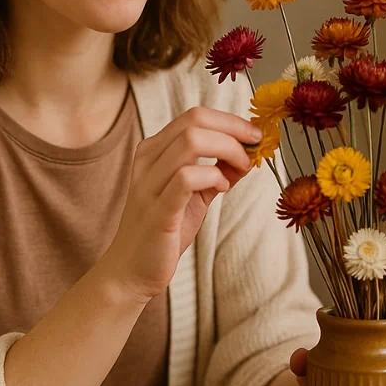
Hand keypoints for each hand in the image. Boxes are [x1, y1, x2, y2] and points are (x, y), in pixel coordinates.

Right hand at [97, 107, 259, 303]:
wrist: (131, 270)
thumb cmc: (163, 230)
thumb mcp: (196, 194)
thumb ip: (218, 171)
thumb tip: (249, 153)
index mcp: (154, 150)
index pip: (194, 115)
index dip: (230, 120)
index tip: (254, 134)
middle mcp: (148, 160)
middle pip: (194, 121)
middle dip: (234, 130)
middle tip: (254, 148)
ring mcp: (149, 183)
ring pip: (191, 141)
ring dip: (227, 150)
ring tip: (240, 169)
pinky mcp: (157, 210)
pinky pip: (186, 178)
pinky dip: (213, 177)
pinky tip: (222, 188)